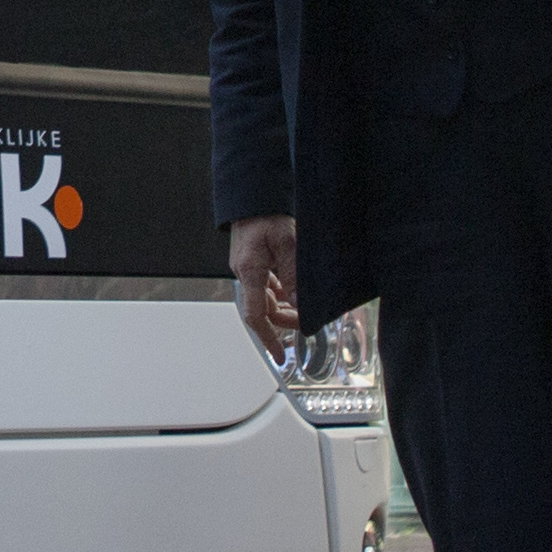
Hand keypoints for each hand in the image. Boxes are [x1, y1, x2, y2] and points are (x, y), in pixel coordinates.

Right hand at [227, 214, 300, 357]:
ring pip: (265, 298)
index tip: (279, 355)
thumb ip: (293, 277)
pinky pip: (265, 285)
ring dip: (283, 306)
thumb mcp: (288, 244)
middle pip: (263, 310)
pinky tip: (292, 288)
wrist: (252, 196)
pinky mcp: (251, 262)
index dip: (268, 339)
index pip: (257, 316)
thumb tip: (298, 305)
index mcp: (250, 271)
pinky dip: (279, 292)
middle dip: (285, 320)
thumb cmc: (266, 214)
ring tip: (302, 306)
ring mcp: (247, 268)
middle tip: (306, 322)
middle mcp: (245, 273)